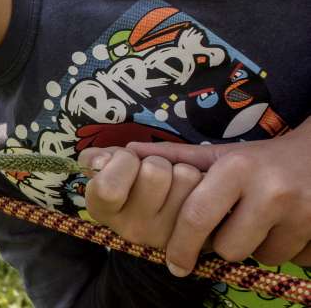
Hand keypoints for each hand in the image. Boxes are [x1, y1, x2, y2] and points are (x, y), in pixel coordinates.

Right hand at [79, 147, 202, 249]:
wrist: (168, 213)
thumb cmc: (135, 181)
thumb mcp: (111, 166)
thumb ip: (101, 157)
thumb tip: (99, 160)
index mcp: (102, 211)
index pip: (108, 188)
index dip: (121, 161)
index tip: (125, 161)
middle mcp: (130, 229)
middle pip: (154, 171)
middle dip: (156, 161)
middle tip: (152, 175)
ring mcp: (164, 234)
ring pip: (183, 174)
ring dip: (181, 169)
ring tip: (173, 185)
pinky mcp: (196, 235)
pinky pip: (205, 185)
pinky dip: (202, 178)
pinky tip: (193, 194)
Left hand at [127, 121, 310, 275]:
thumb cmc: (261, 159)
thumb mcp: (220, 154)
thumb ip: (174, 158)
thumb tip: (124, 152)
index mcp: (237, 168)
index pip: (196, 217)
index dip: (181, 246)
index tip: (174, 264)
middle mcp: (270, 190)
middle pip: (227, 247)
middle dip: (222, 245)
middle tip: (226, 229)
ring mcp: (301, 213)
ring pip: (259, 256)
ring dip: (254, 247)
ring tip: (257, 223)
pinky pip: (288, 259)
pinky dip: (280, 249)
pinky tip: (282, 228)